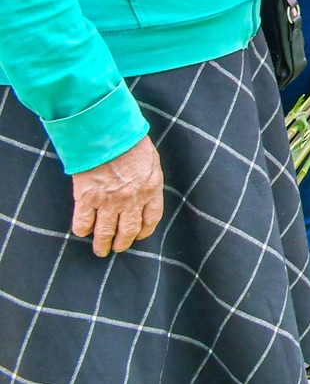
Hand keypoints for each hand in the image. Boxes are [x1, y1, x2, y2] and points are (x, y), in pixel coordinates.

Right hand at [71, 135, 162, 256]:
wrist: (108, 133)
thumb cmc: (131, 141)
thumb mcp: (151, 159)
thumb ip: (148, 178)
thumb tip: (145, 191)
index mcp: (151, 188)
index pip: (151, 218)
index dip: (144, 230)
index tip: (139, 236)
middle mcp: (132, 199)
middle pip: (129, 230)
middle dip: (123, 243)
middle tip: (117, 248)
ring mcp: (109, 201)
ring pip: (105, 232)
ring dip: (102, 244)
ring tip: (100, 250)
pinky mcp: (87, 198)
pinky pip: (83, 222)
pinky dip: (82, 230)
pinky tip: (83, 232)